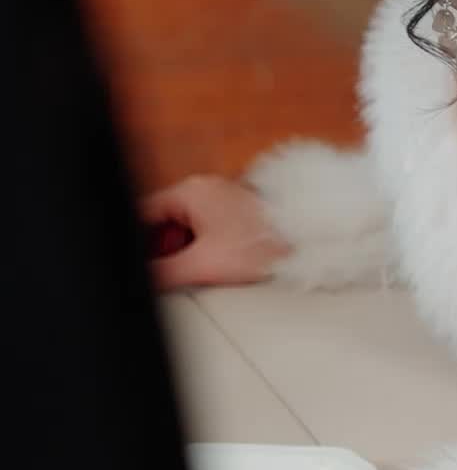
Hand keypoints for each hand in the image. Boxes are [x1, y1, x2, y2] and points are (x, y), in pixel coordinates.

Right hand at [141, 175, 288, 290]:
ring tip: (194, 270)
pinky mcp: (234, 213)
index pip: (143, 213)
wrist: (306, 243)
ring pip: (184, 228)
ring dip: (182, 251)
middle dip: (162, 249)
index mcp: (189, 192)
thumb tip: (144, 280)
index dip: (137, 241)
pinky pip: (203, 231)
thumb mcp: (203, 264)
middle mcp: (202, 189)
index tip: (138, 264)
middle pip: (162, 222)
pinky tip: (209, 265)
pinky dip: (200, 248)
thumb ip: (164, 272)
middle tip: (168, 273)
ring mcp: (219, 199)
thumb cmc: (262, 245)